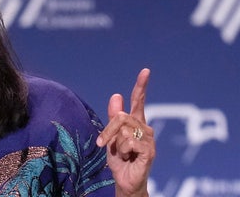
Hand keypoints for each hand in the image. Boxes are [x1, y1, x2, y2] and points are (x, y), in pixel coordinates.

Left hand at [97, 68, 155, 196]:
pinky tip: (127, 158)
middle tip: (103, 144)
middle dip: (107, 131)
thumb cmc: (118, 159)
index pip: (139, 100)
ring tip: (121, 154)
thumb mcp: (110, 136)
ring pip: (123, 130)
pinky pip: (128, 141)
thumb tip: (116, 95)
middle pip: (120, 116)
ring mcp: (149, 139)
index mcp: (135, 122)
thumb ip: (112, 117)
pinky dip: (122, 150)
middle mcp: (145, 127)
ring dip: (114, 144)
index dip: (141, 85)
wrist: (124, 180)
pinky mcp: (149, 150)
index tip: (145, 71)